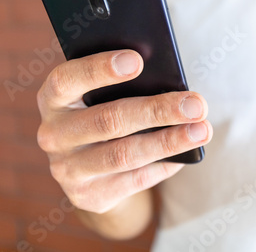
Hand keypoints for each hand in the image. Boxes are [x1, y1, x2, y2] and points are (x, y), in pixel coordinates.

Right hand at [37, 50, 212, 213]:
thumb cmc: (104, 115)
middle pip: (108, 120)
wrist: (89, 171)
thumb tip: (170, 82)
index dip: (100, 69)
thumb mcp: (102, 97)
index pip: (68, 80)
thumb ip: (123, 86)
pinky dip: (165, 164)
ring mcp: (67, 170)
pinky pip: (134, 180)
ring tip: (202, 130)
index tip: (138, 60)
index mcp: (54, 99)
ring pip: (125, 154)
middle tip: (196, 104)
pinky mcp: (88, 196)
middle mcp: (53, 134)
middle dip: (157, 111)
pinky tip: (187, 153)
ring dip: (169, 141)